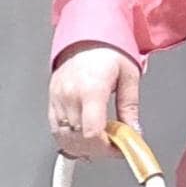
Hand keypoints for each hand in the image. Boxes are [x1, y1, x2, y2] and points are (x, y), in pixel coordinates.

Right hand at [48, 41, 142, 158]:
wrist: (85, 37)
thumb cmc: (106, 50)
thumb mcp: (129, 75)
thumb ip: (130, 106)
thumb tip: (134, 131)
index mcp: (91, 88)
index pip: (92, 131)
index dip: (106, 148)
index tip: (120, 149)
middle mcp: (70, 95)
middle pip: (80, 139)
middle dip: (100, 149)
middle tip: (115, 146)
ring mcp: (58, 98)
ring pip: (66, 138)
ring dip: (85, 148)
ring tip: (102, 143)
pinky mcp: (51, 100)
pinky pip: (56, 130)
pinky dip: (70, 140)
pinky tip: (84, 141)